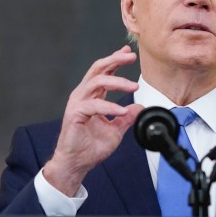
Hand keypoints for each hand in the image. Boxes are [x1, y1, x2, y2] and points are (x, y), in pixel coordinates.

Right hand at [43, 46, 143, 195]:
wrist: (76, 163)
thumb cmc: (90, 147)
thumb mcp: (115, 130)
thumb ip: (126, 118)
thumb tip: (140, 108)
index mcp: (92, 96)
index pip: (104, 72)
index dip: (115, 61)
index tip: (128, 53)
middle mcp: (83, 95)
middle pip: (98, 69)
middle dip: (115, 60)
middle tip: (130, 58)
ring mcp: (78, 103)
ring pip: (97, 82)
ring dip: (117, 82)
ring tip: (133, 87)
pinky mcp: (75, 114)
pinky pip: (94, 105)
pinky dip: (110, 106)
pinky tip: (122, 110)